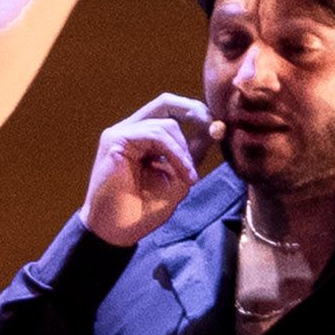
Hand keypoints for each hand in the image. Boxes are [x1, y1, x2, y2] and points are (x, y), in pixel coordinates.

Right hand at [84, 93, 216, 244]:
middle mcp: (130, 130)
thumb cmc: (143, 210)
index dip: (197, 115)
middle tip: (214, 129)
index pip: (172, 112)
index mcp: (143, 137)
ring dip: (185, 150)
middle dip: (195, 112)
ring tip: (189, 176)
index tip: (219, 131)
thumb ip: (192, 153)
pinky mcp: (116, 140)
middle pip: (166, 103)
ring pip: (166, 123)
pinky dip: (175, 152)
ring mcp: (121, 133)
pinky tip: (182, 172)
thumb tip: (214, 128)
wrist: (117, 232)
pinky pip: (155, 134)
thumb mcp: (178, 178)